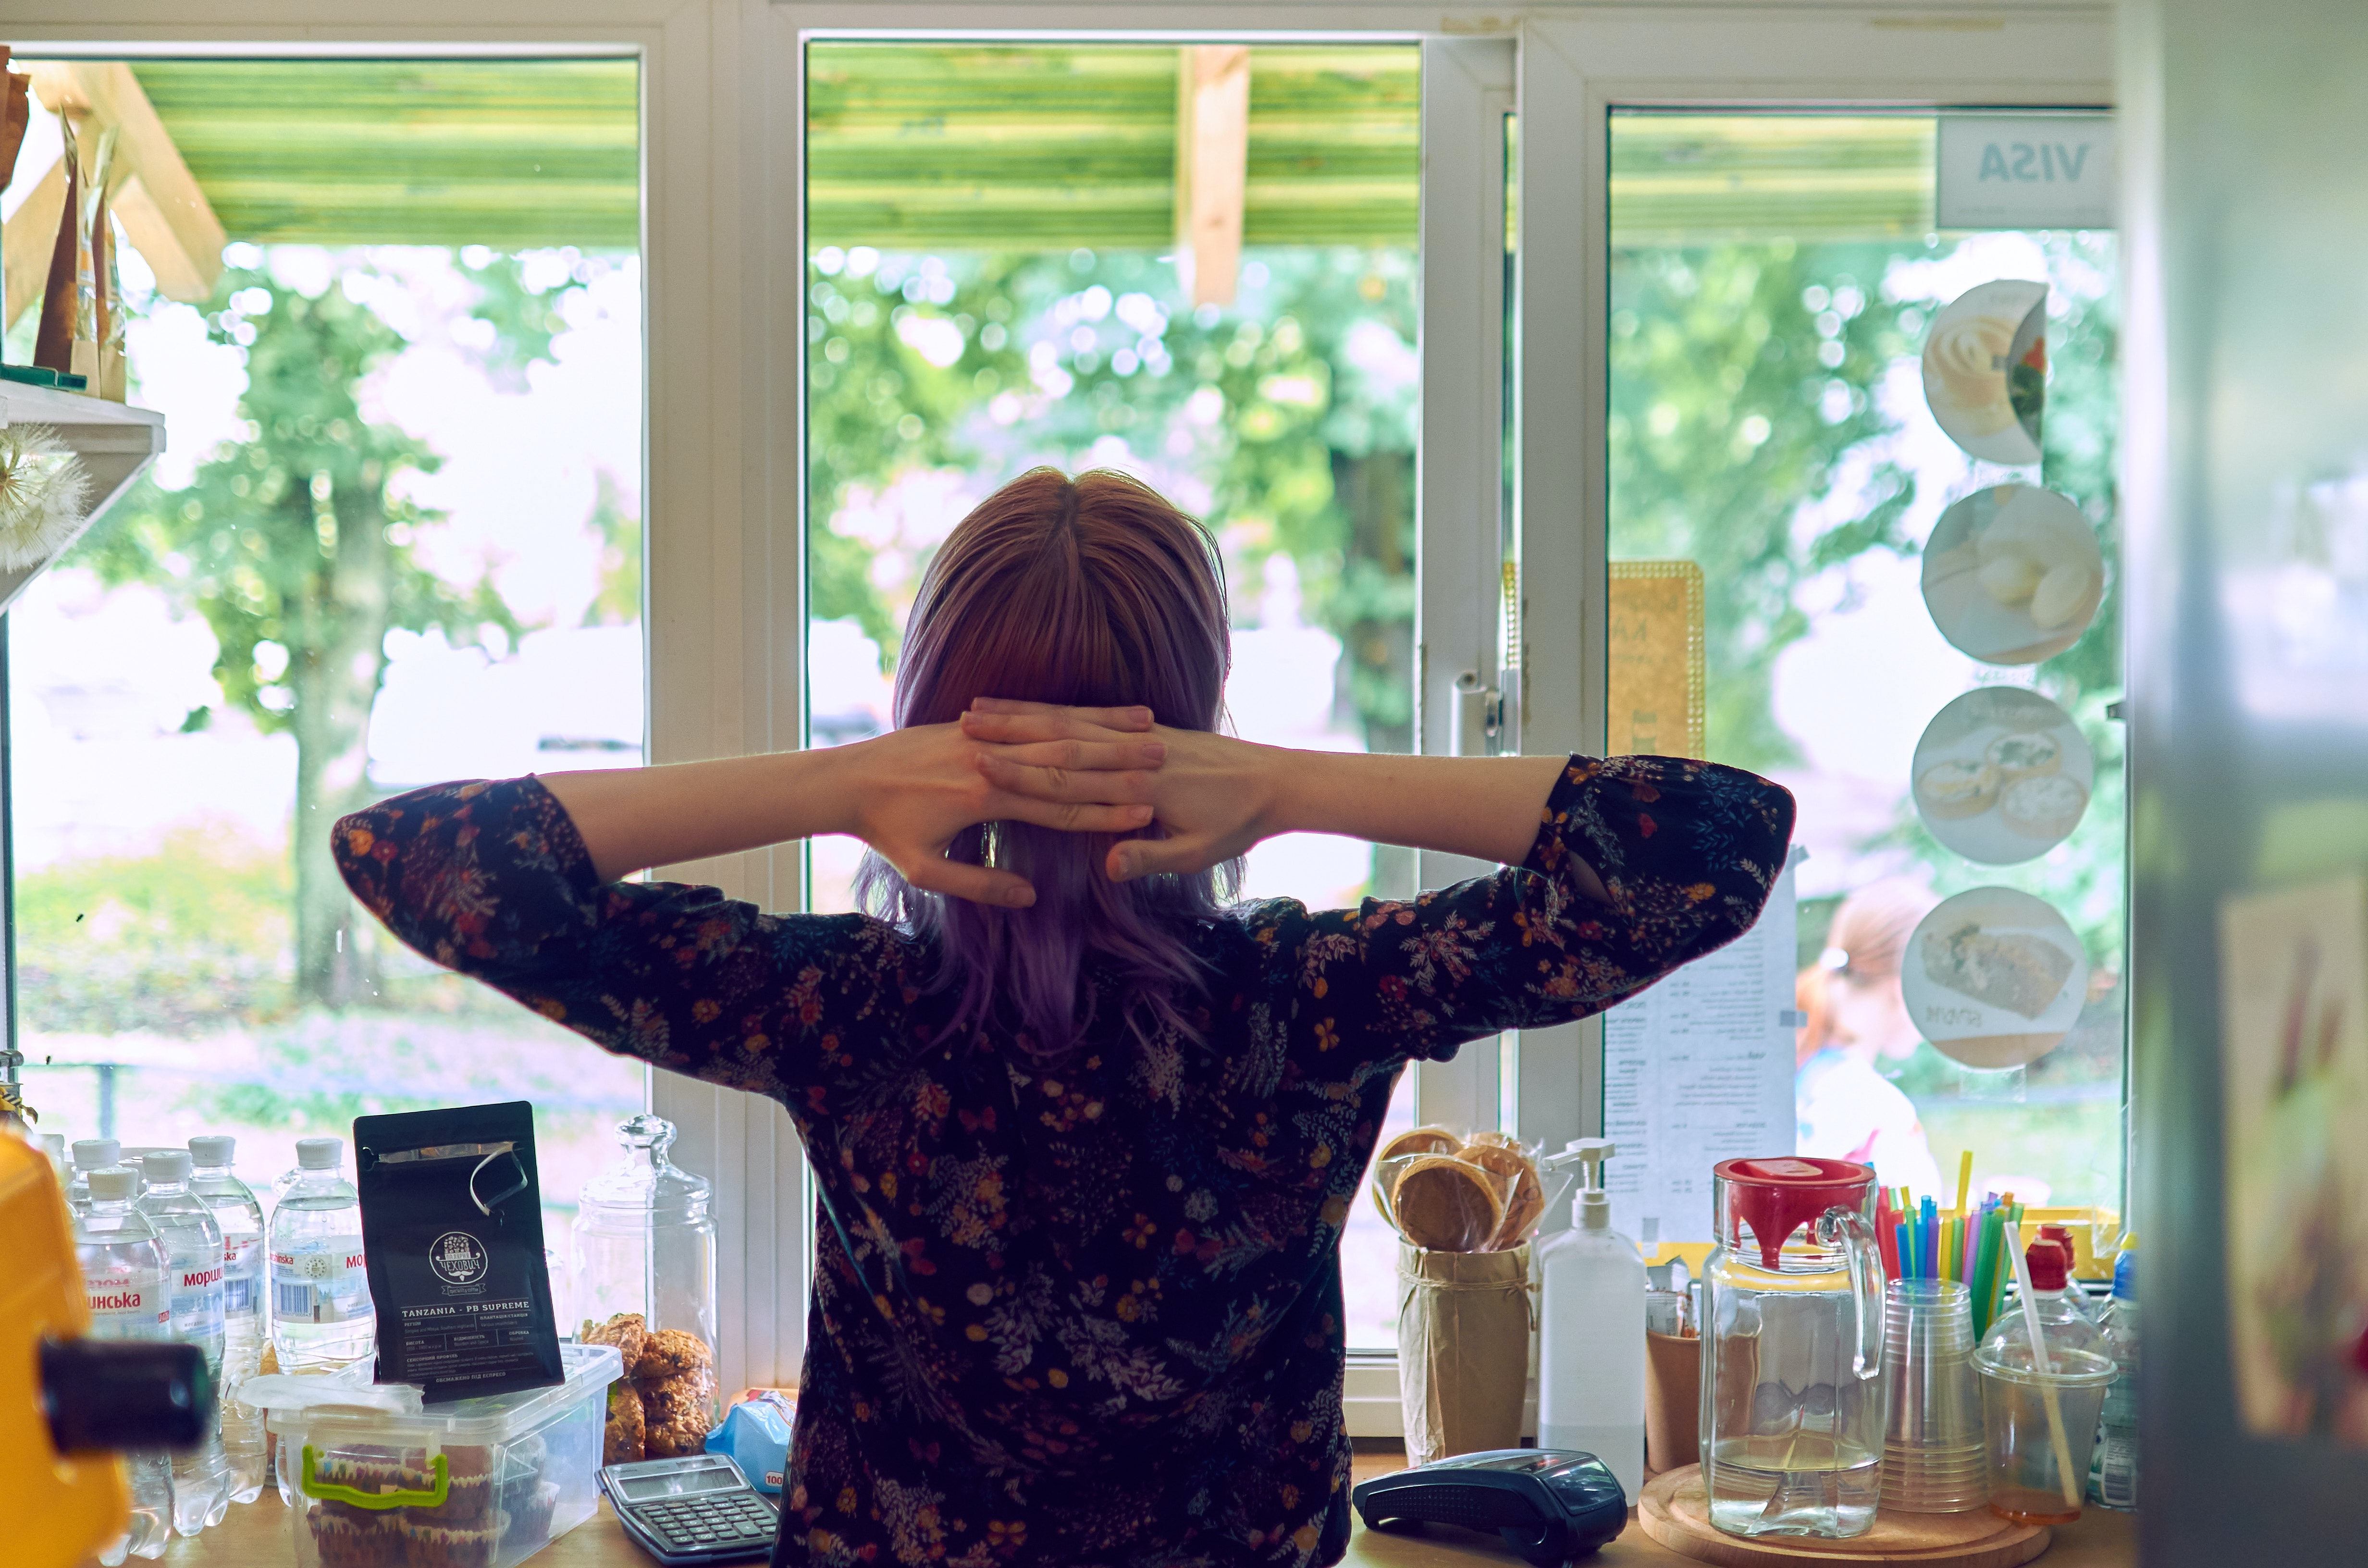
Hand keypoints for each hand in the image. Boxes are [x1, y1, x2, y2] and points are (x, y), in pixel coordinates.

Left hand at [845, 718, 1165, 905]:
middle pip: (1067, 764)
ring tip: (1149, 731)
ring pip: (1056, 733)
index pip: (1058, 808)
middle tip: (1164, 767)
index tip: (1145, 815)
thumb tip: (1030, 895)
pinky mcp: (976, 723)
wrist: (846, 779)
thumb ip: (979, 883)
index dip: (1104, 814)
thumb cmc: (884, 831)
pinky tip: (1100, 713)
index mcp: (984, 799)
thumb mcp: (925, 870)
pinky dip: (1070, 715)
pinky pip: (1032, 717)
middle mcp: (989, 761)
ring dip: (1105, 733)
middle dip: (1119, 766)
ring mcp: (984, 736)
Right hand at [961, 700, 1278, 882]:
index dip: (1020, 772)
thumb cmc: (1237, 824)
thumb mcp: (1197, 852)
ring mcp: (1140, 734)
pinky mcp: (1146, 727)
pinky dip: (1053, 711)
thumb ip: (1151, 857)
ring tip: (977, 710)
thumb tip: (1108, 864)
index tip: (977, 766)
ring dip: (1022, 714)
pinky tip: (1025, 709)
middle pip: (1059, 738)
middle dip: (1008, 733)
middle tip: (960, 728)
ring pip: (1069, 719)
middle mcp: (1135, 751)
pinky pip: (1090, 715)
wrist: (1275, 781)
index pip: (1067, 777)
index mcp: (1140, 784)